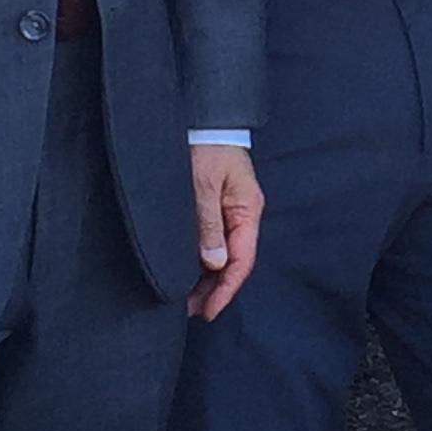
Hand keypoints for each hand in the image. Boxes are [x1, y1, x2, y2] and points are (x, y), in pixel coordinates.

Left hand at [188, 143, 261, 320]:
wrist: (201, 118)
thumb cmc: (205, 146)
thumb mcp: (203, 184)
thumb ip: (207, 223)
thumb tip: (214, 263)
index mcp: (247, 211)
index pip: (241, 261)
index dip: (224, 290)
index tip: (207, 311)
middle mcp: (241, 215)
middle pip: (232, 263)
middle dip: (214, 290)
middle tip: (189, 312)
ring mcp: (228, 212)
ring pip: (221, 256)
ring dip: (205, 279)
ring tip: (184, 300)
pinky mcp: (214, 208)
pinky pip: (211, 242)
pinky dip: (200, 261)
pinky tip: (186, 272)